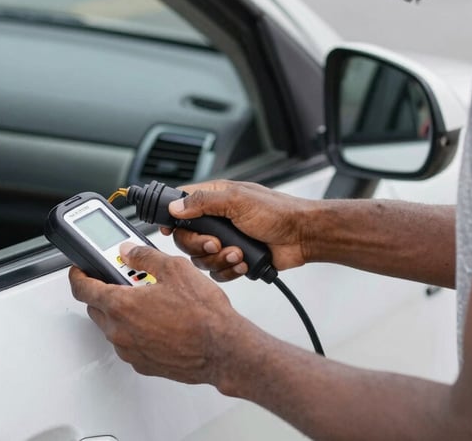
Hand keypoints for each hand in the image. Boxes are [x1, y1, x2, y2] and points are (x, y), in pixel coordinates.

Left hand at [68, 242, 239, 384]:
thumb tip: (130, 251)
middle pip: (95, 307)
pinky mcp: (143, 364)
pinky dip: (135, 331)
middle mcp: (120, 331)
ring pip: (112, 327)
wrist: (222, 348)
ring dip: (121, 312)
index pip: (82, 288)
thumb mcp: (175, 269)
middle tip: (125, 279)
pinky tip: (157, 321)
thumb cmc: (203, 314)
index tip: (79, 270)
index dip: (78, 275)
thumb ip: (146, 257)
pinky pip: (129, 343)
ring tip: (149, 299)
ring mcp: (130, 351)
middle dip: (104, 291)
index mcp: (121, 304)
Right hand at [162, 180, 313, 281]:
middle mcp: (217, 220)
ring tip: (238, 253)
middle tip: (215, 244)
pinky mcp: (235, 260)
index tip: (168, 230)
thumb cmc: (278, 211)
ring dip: (219, 259)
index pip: (181, 206)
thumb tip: (176, 206)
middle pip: (186, 238)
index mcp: (215, 199)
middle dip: (199, 245)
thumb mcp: (237, 200)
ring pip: (201, 259)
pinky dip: (230, 270)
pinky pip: (218, 272)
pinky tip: (244, 262)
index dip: (171, 219)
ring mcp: (226, 241)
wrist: (302, 236)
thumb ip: (204, 202)